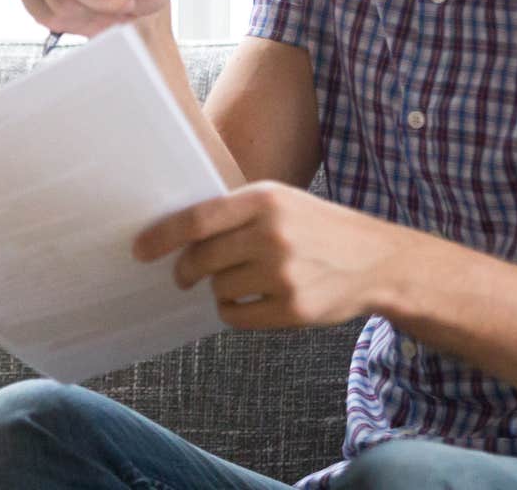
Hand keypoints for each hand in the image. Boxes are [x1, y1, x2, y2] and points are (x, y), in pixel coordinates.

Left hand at [133, 181, 420, 329]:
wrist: (376, 262)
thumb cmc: (317, 227)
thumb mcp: (281, 201)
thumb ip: (235, 212)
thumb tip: (175, 233)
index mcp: (265, 200)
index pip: (197, 219)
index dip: (162, 237)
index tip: (140, 250)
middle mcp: (273, 235)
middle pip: (201, 259)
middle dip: (186, 270)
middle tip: (185, 274)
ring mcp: (284, 275)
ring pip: (218, 289)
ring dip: (218, 289)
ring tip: (242, 280)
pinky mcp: (293, 309)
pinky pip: (236, 316)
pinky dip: (233, 311)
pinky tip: (250, 300)